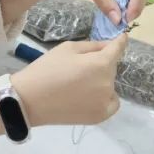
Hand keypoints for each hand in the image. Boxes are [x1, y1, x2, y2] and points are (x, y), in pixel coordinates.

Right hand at [11, 34, 127, 126]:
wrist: (30, 99)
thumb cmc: (47, 69)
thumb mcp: (68, 48)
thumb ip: (93, 46)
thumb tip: (109, 46)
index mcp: (101, 63)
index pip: (118, 49)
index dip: (120, 41)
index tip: (123, 37)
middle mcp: (108, 83)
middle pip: (111, 67)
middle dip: (102, 63)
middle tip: (79, 66)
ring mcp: (105, 102)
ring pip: (110, 84)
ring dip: (102, 80)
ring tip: (80, 83)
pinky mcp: (100, 116)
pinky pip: (111, 102)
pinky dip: (105, 97)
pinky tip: (90, 96)